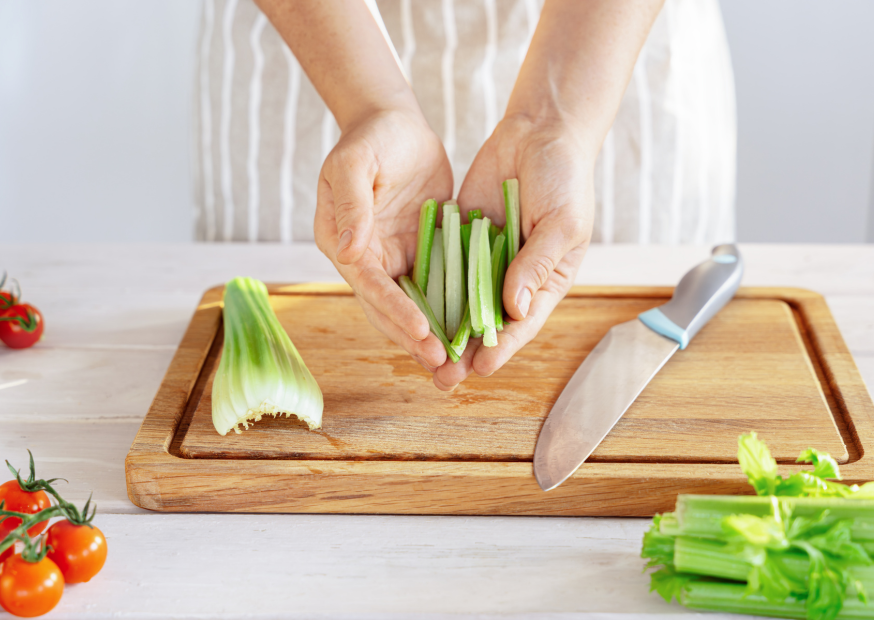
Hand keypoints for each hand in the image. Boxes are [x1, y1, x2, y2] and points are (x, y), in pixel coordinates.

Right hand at [314, 107, 453, 371]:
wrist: (393, 123)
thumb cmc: (370, 137)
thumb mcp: (355, 163)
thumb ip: (352, 205)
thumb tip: (348, 251)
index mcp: (343, 242)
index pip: (370, 285)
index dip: (395, 310)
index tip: (422, 331)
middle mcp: (365, 259)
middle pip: (389, 308)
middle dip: (414, 338)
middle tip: (444, 364)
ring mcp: (393, 258)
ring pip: (413, 305)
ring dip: (433, 333)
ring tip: (457, 363)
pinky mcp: (418, 251)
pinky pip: (436, 285)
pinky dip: (450, 308)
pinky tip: (472, 328)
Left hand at [432, 114, 593, 390]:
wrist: (540, 130)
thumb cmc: (565, 179)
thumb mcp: (561, 223)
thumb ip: (537, 265)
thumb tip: (513, 310)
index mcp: (546, 280)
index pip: (523, 323)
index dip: (502, 348)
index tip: (481, 370)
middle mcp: (514, 276)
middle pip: (487, 321)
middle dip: (466, 351)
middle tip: (443, 378)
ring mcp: (485, 257)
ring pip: (461, 300)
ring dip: (443, 328)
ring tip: (421, 354)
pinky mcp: (462, 237)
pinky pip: (445, 266)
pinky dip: (430, 287)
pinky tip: (410, 308)